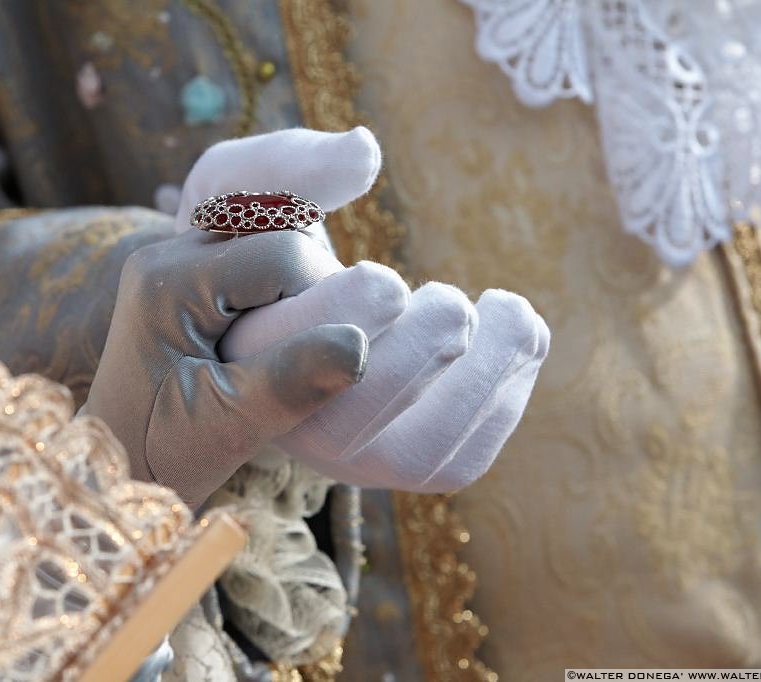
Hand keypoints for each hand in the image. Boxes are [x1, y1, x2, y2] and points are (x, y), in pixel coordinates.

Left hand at [83, 227, 367, 507]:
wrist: (118, 466)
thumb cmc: (164, 456)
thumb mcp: (229, 429)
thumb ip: (292, 382)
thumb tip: (362, 343)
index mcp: (168, 283)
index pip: (282, 254)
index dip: (323, 297)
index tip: (321, 359)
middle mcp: (165, 254)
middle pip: (277, 235)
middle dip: (309, 289)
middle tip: (304, 355)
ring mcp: (172, 260)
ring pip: (268, 239)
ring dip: (295, 286)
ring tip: (286, 346)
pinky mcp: (185, 275)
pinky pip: (251, 257)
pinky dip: (277, 288)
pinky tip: (273, 334)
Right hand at [178, 126, 549, 492]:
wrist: (287, 305)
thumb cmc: (266, 236)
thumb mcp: (249, 186)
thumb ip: (288, 165)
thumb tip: (365, 151)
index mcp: (237, 358)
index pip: (288, 359)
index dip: (342, 327)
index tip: (384, 281)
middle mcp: (287, 425)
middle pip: (352, 421)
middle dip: (414, 356)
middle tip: (448, 299)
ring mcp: (350, 455)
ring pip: (415, 453)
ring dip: (476, 379)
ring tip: (505, 308)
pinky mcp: (407, 465)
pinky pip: (461, 459)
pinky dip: (505, 397)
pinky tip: (522, 336)